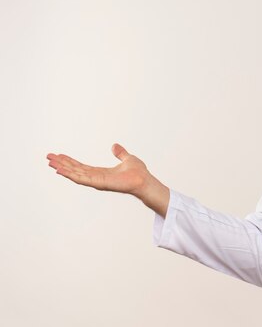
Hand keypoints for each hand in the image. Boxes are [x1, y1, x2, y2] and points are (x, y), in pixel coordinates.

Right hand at [47, 144, 169, 216]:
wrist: (144, 180)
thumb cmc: (138, 172)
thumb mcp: (127, 158)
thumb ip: (120, 153)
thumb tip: (114, 146)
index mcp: (101, 172)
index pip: (81, 166)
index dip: (70, 161)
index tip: (59, 155)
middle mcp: (96, 177)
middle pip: (75, 170)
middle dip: (62, 163)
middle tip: (48, 157)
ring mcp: (96, 181)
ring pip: (75, 174)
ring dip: (62, 168)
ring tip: (50, 162)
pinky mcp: (98, 183)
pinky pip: (81, 178)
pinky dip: (70, 174)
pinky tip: (60, 170)